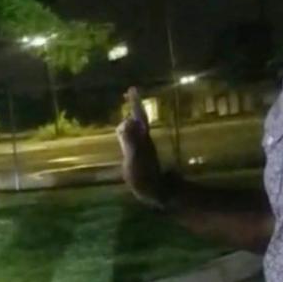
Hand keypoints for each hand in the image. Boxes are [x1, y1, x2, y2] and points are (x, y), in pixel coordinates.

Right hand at [115, 87, 166, 207]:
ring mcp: (144, 148)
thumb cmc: (144, 178)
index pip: (139, 116)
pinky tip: (126, 135)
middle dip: (134, 107)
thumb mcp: (134, 159)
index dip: (135, 103)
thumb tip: (125, 121)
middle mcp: (145, 140)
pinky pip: (133, 139)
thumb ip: (130, 140)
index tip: (132, 88)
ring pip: (137, 128)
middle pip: (139, 119)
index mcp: (143, 138)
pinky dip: (129, 132)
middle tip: (129, 95)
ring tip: (125, 113)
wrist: (157, 193)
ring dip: (131, 119)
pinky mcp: (141, 156)